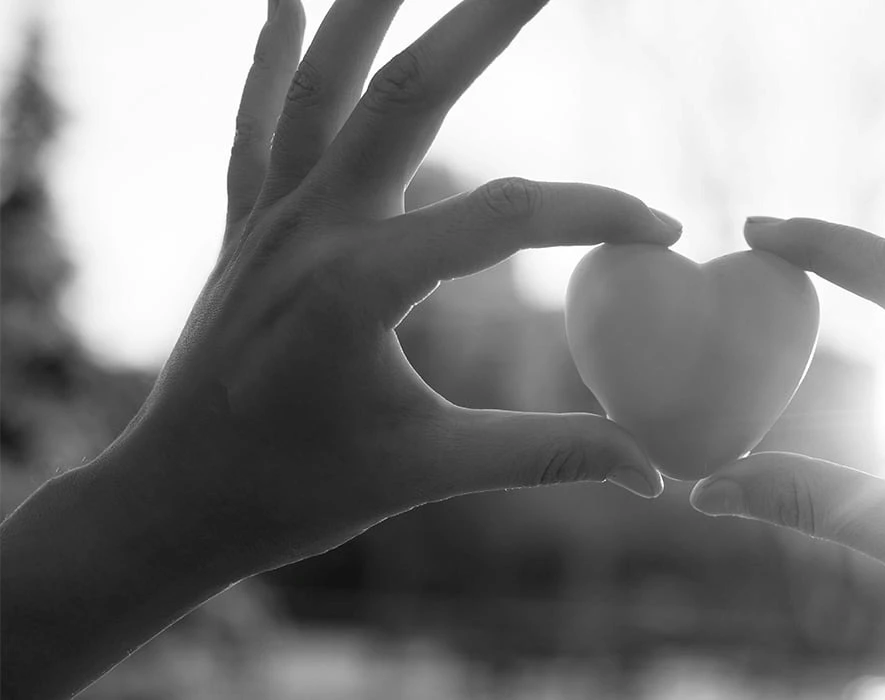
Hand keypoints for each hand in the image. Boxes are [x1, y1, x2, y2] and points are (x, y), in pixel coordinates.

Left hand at [145, 0, 673, 564]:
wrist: (173, 502)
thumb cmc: (299, 493)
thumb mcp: (427, 472)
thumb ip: (544, 456)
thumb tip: (656, 474)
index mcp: (361, 287)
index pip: (504, 218)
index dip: (595, 215)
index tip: (664, 230)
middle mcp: (312, 229)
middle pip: (409, 95)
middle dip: (483, 24)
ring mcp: (272, 218)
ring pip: (326, 84)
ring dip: (373, 6)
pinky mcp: (248, 224)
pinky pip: (260, 123)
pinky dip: (273, 58)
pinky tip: (285, 1)